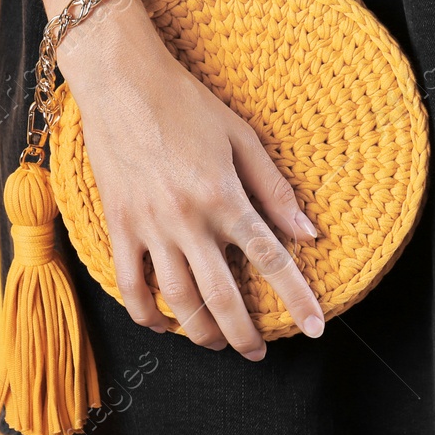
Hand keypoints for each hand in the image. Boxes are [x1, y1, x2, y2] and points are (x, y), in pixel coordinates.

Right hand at [57, 0, 324, 359]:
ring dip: (201, 332)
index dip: (296, 297)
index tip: (316, 326)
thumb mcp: (243, 138)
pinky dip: (148, 313)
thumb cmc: (187, 104)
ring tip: (219, 343)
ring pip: (177, 300)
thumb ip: (275, 190)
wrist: (123, 82)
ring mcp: (149, 226)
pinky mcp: (119, 226)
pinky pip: (131, 284)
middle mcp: (188, 219)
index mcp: (224, 196)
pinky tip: (166, 323)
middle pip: (222, 296)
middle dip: (245, 334)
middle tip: (258, 353)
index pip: (270, 259)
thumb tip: (309, 235)